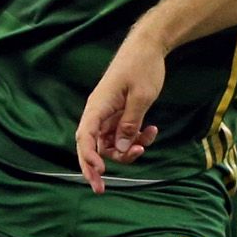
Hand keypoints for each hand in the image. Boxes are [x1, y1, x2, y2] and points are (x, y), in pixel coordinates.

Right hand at [74, 34, 168, 191]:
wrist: (149, 47)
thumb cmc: (143, 67)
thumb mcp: (141, 97)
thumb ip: (130, 124)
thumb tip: (121, 148)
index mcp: (98, 106)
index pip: (85, 138)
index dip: (88, 158)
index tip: (99, 173)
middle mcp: (98, 113)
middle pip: (91, 146)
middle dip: (97, 168)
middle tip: (102, 190)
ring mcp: (108, 114)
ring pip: (110, 144)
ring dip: (127, 150)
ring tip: (147, 141)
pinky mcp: (119, 114)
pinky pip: (122, 134)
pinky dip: (135, 138)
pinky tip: (151, 130)